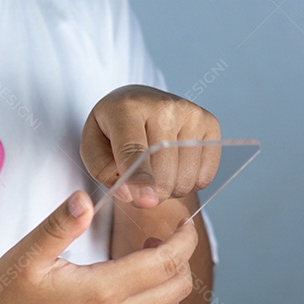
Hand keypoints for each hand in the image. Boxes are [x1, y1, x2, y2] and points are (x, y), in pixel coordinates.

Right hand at [0, 190, 197, 303]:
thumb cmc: (2, 299)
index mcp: (102, 292)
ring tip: (146, 257)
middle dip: (182, 259)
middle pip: (177, 289)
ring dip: (170, 283)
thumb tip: (85, 198)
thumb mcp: (28, 254)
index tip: (183, 222)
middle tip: (164, 236)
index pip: (166, 264)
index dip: (183, 240)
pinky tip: (130, 284)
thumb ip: (61, 224)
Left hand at [80, 85, 220, 207]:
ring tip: (155, 173)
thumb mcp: (93, 147)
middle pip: (163, 172)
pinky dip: (189, 184)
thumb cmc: (113, 130)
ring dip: (169, 190)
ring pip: (185, 179)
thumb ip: (104, 172)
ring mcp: (191, 114)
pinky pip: (205, 176)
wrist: (138, 102)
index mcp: (127, 108)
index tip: (146, 201)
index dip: (140, 179)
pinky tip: (175, 169)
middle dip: (150, 193)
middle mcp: (164, 107)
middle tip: (138, 185)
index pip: (134, 150)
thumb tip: (131, 194)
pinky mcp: (210, 124)